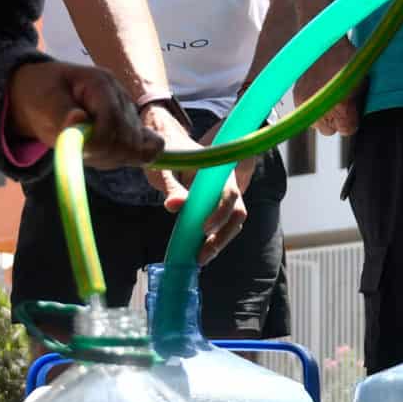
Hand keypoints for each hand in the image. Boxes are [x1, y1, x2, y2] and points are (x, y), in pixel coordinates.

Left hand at [5, 60, 161, 168]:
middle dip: (102, 153)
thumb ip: (60, 113)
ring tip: (84, 149)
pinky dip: (129, 159)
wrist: (43, 93)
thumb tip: (77, 121)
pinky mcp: (132, 129)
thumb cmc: (42, 94)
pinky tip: (107, 156)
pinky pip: (146, 150)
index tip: (78, 151)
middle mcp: (121, 96)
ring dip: (108, 158)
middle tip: (76, 150)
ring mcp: (129, 113)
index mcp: (100, 83)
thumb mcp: (43, 100)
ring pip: (134, 149)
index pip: (113, 119)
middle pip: (128, 138)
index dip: (98, 142)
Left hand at [141, 105, 248, 263]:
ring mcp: (221, 196)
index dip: (221, 212)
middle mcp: (224, 183)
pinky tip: (199, 253)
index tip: (204, 229)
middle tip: (202, 255)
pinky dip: (213, 239)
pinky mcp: (215, 206)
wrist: (170, 143)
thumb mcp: (165, 169)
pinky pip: (222, 225)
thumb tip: (173, 207)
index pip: (229, 193)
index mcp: (216, 170)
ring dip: (219, 241)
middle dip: (222, 235)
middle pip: (237, 213)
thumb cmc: (167, 152)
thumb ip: (171, 187)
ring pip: (232, 222)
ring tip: (199, 258)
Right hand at [302, 45, 359, 136]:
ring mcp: (306, 104)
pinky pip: (305, 112)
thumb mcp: (362, 83)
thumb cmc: (347, 59)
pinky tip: (319, 93)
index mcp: (341, 108)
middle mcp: (320, 109)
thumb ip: (359, 104)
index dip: (353, 121)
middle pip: (329, 131)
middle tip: (341, 105)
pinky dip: (312, 106)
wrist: (324, 42)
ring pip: (316, 123)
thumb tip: (357, 114)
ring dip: (323, 115)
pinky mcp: (296, 97)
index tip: (353, 111)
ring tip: (329, 98)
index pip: (347, 130)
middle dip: (336, 121)